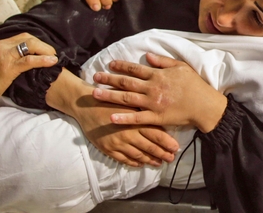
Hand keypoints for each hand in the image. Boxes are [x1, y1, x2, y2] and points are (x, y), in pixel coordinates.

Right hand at [0, 33, 57, 101]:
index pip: (22, 37)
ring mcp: (5, 56)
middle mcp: (1, 47)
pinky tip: (52, 62)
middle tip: (52, 53)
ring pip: (30, 46)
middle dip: (43, 45)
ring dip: (45, 50)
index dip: (36, 41)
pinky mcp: (8, 68)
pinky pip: (29, 61)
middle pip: (28, 38)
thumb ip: (7, 57)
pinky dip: (43, 60)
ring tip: (54, 57)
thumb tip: (24, 58)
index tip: (45, 49)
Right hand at [45, 68, 178, 167]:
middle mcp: (128, 134)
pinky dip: (133, 162)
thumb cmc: (110, 98)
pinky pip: (123, 159)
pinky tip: (140, 163)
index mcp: (135, 120)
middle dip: (162, 154)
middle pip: (150, 147)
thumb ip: (144, 108)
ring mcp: (118, 143)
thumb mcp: (129, 100)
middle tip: (171, 158)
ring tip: (158, 163)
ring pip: (138, 155)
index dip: (168, 143)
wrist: (86, 104)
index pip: (157, 135)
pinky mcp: (108, 148)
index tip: (176, 148)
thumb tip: (160, 114)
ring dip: (149, 160)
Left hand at [92, 53, 227, 132]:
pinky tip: (110, 116)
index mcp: (158, 75)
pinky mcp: (155, 117)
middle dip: (109, 79)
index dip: (121, 66)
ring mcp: (152, 103)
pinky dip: (123, 117)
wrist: (204, 105)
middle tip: (95, 77)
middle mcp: (152, 88)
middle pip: (126, 82)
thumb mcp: (181, 67)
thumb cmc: (195, 85)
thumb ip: (163, 61)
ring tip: (95, 94)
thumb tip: (147, 55)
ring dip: (109, 96)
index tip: (109, 64)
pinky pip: (136, 118)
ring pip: (126, 99)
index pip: (135, 69)